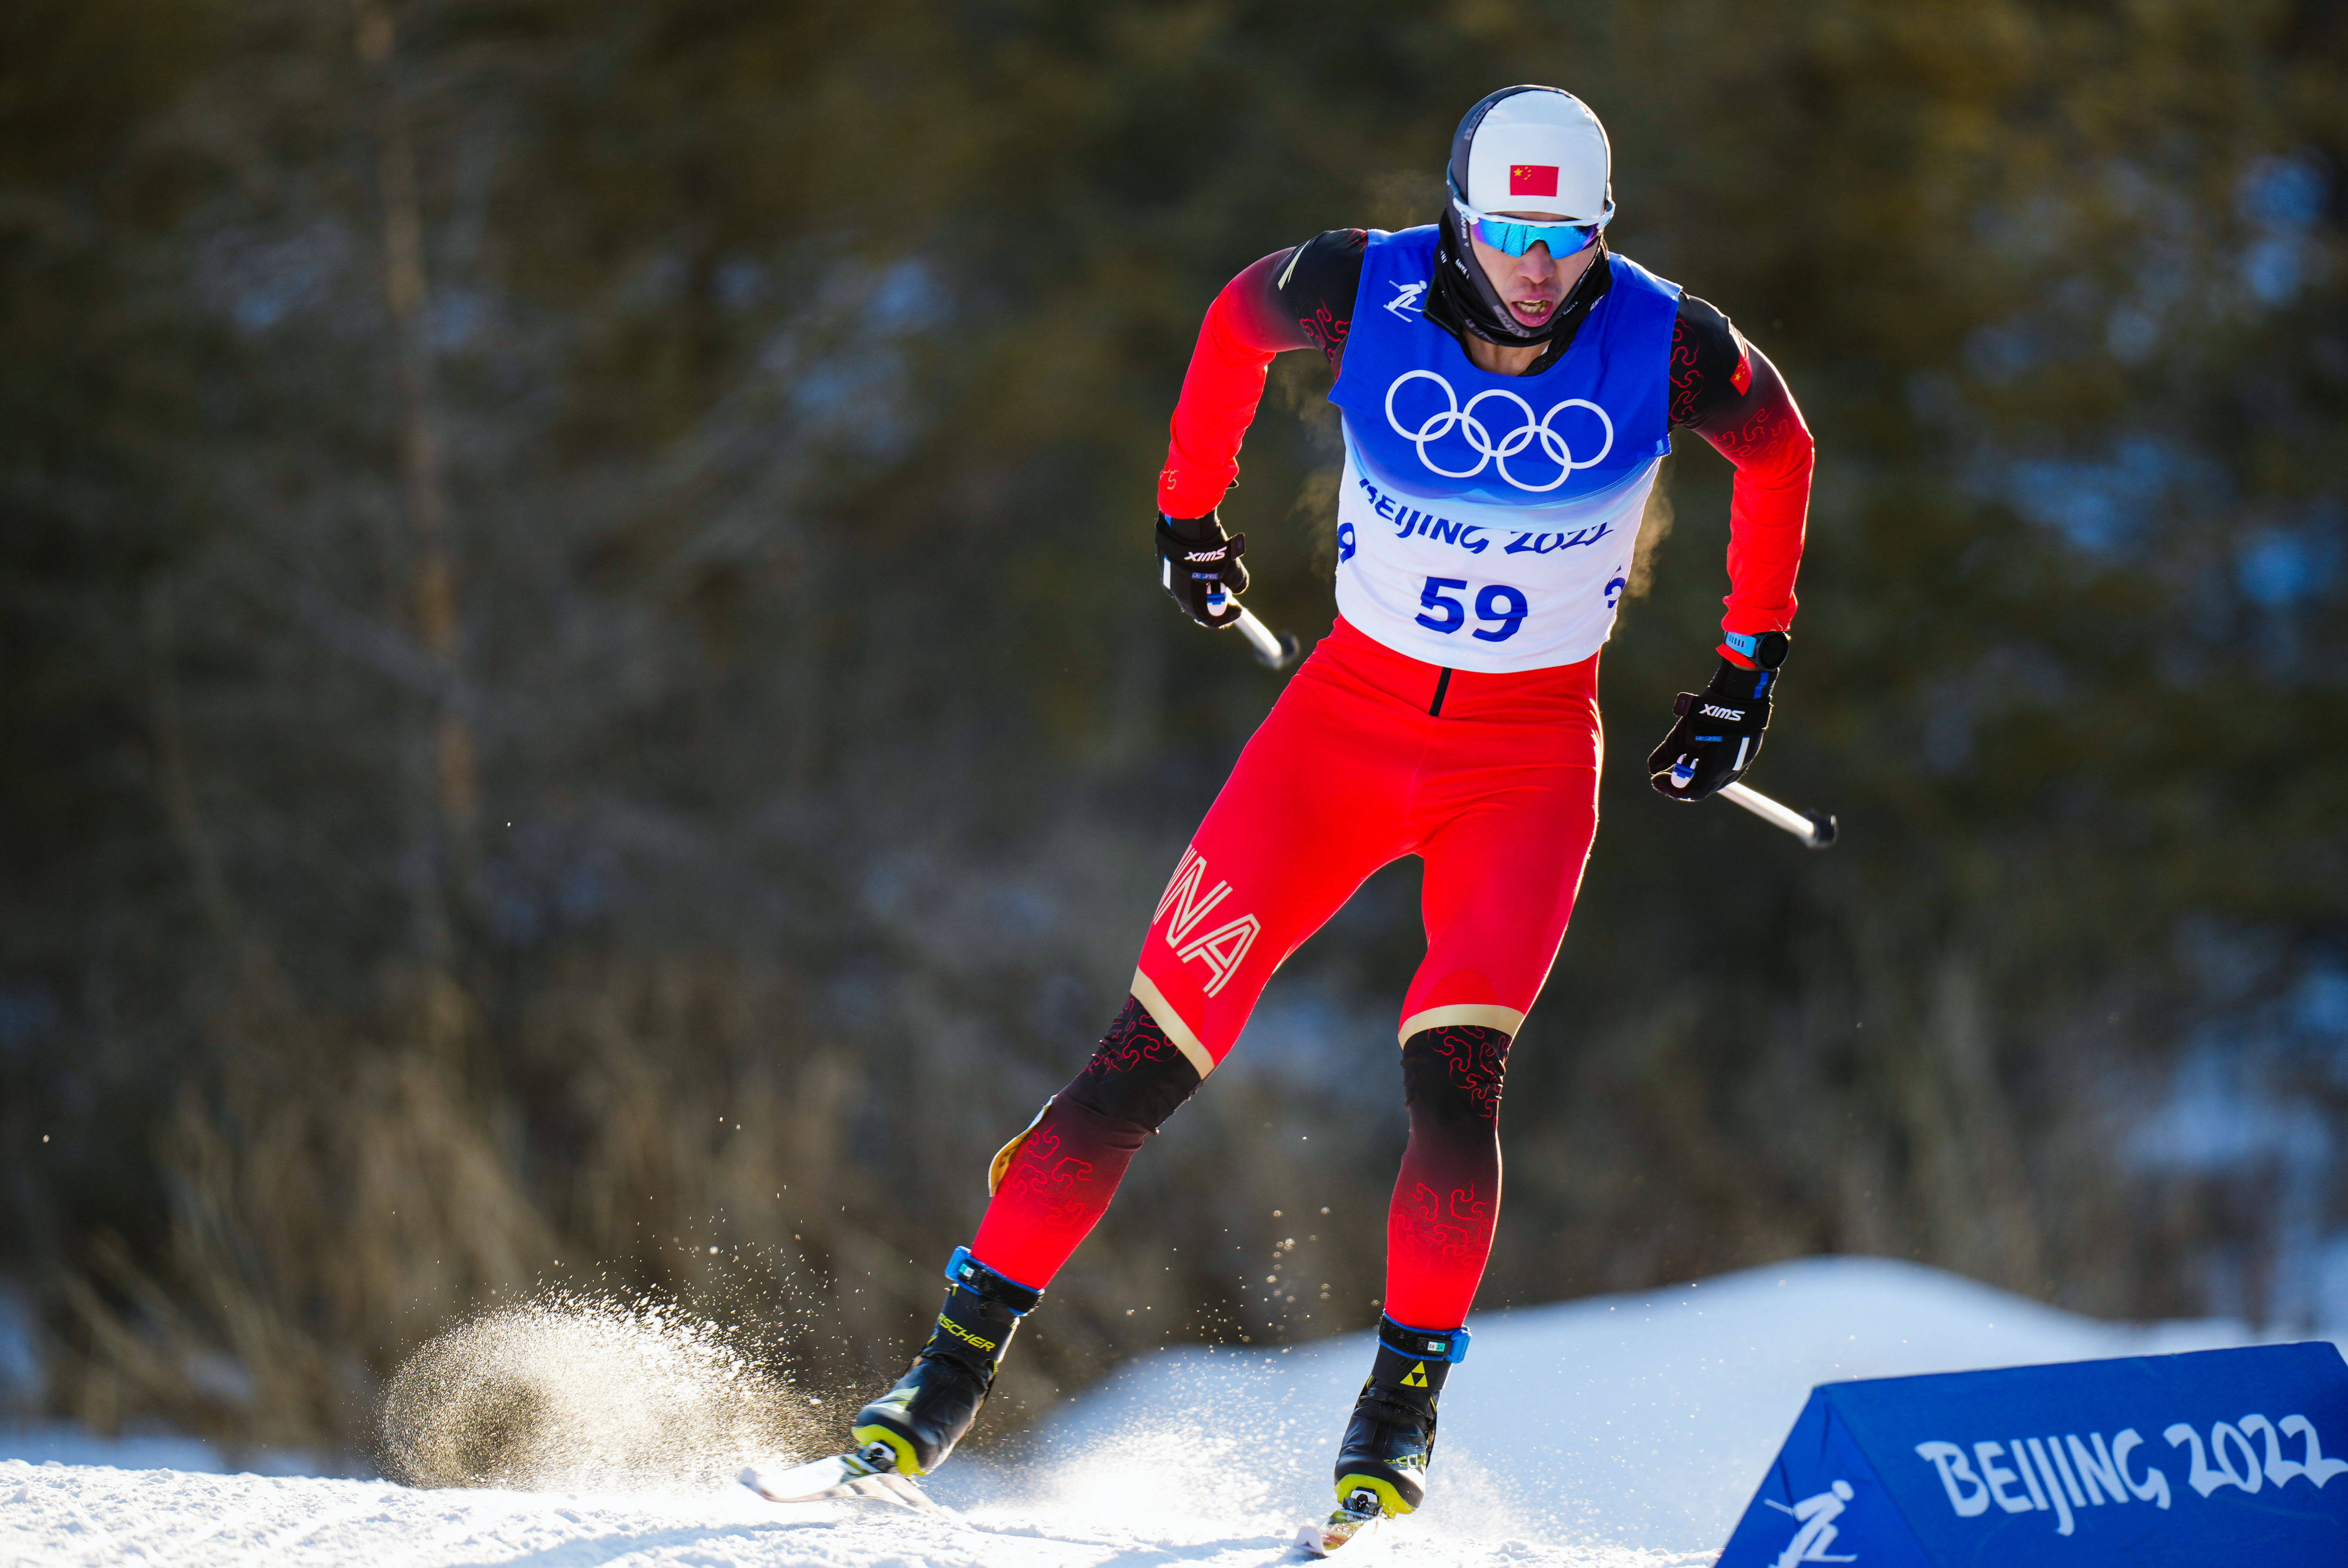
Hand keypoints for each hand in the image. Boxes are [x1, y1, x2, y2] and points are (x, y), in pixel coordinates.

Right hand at [1156, 511, 1248, 628]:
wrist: (1187, 521)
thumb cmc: (1209, 548)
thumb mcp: (1232, 567)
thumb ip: (1238, 582)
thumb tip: (1239, 587)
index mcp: (1190, 599)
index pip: (1208, 619)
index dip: (1226, 617)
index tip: (1238, 610)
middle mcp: (1174, 591)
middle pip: (1197, 606)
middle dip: (1214, 602)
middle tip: (1228, 593)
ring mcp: (1166, 576)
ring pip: (1188, 589)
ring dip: (1203, 586)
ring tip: (1218, 573)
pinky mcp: (1163, 561)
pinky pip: (1181, 575)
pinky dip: (1193, 574)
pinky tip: (1204, 560)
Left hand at [1648, 658, 1776, 801]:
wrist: (1739, 693)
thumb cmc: (1707, 714)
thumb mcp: (1682, 733)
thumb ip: (1666, 754)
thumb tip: (1652, 769)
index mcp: (1714, 770)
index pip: (1691, 793)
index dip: (1671, 789)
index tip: (1656, 779)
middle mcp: (1731, 771)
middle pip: (1703, 788)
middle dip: (1682, 783)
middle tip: (1667, 773)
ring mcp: (1742, 762)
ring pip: (1715, 779)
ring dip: (1696, 774)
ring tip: (1683, 758)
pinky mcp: (1748, 752)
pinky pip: (1726, 768)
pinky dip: (1710, 765)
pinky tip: (1701, 751)